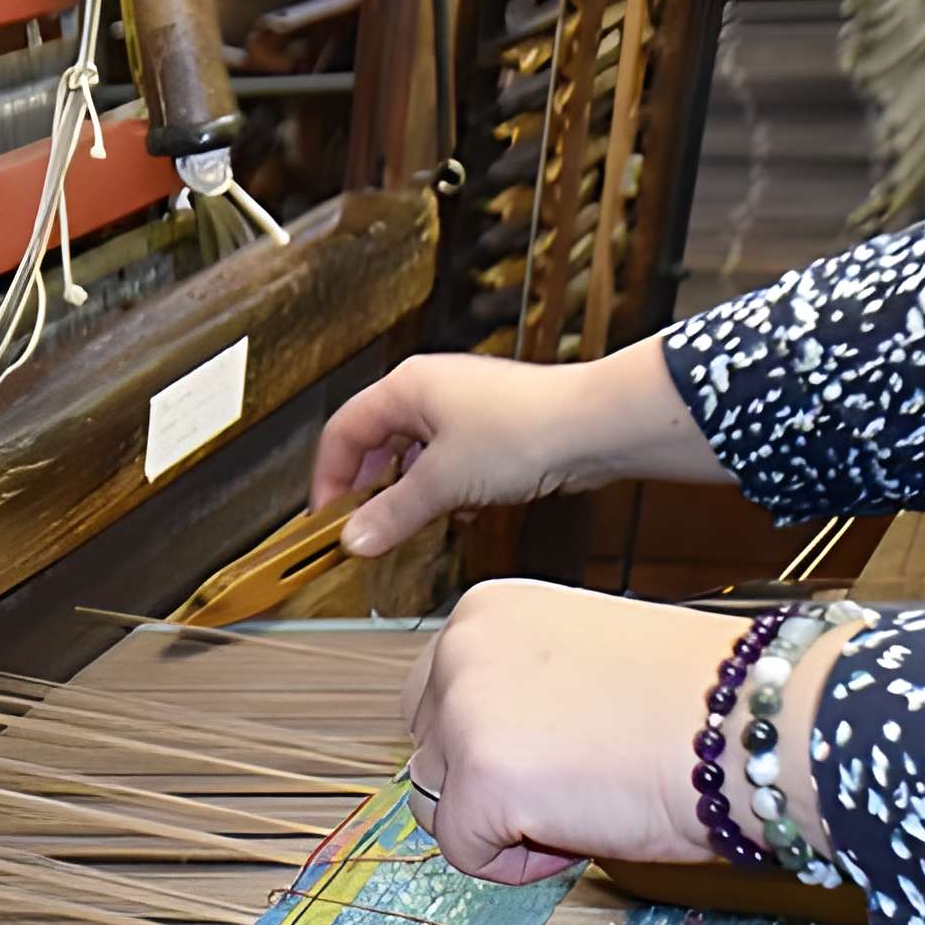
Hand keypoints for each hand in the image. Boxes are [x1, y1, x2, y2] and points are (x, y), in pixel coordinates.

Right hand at [313, 340, 728, 556]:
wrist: (596, 427)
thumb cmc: (525, 428)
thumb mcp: (442, 482)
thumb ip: (391, 514)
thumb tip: (356, 538)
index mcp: (405, 387)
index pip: (343, 432)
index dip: (328, 478)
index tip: (329, 519)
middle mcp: (430, 390)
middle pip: (376, 443)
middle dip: (370, 488)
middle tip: (366, 525)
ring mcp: (463, 408)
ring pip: (415, 455)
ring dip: (411, 492)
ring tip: (417, 521)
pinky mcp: (493, 429)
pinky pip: (450, 461)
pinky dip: (446, 489)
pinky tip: (461, 510)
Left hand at [401, 580, 831, 885]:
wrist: (752, 725)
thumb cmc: (696, 698)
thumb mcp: (583, 660)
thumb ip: (523, 687)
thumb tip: (495, 741)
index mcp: (487, 611)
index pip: (436, 694)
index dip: (491, 740)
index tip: (554, 750)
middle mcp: (462, 649)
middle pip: (428, 746)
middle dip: (482, 780)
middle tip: (568, 786)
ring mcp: (464, 713)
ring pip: (435, 800)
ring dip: (497, 821)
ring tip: (580, 805)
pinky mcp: (480, 779)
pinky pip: (463, 850)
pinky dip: (514, 863)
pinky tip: (578, 834)